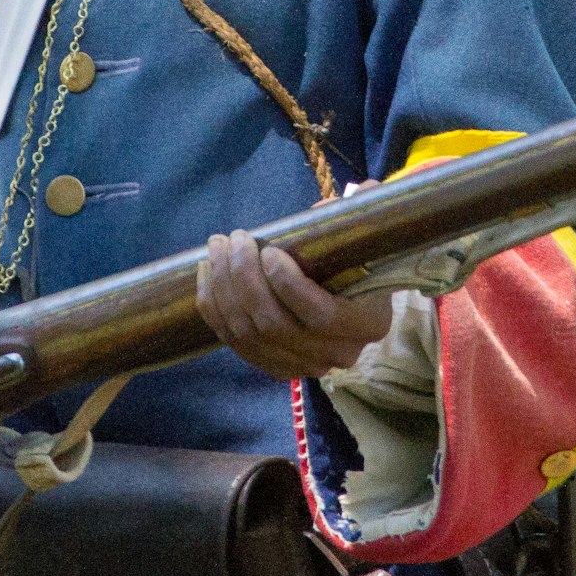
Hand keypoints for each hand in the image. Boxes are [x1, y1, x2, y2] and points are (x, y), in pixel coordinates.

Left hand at [196, 229, 394, 380]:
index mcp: (368, 323)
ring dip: (225, 287)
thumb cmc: (357, 259)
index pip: (322, 316)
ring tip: (218, 247)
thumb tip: (324, 208)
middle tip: (236, 239)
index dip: (290, 286)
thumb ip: (351, 218)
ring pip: (249, 333)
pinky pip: (234, 342)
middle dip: (245, 278)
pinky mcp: (273, 366)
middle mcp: (338, 353)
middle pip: (276, 325)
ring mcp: (303, 366)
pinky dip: (214, 307)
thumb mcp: (362, 238)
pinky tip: (207, 272)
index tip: (270, 252)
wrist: (350, 295)